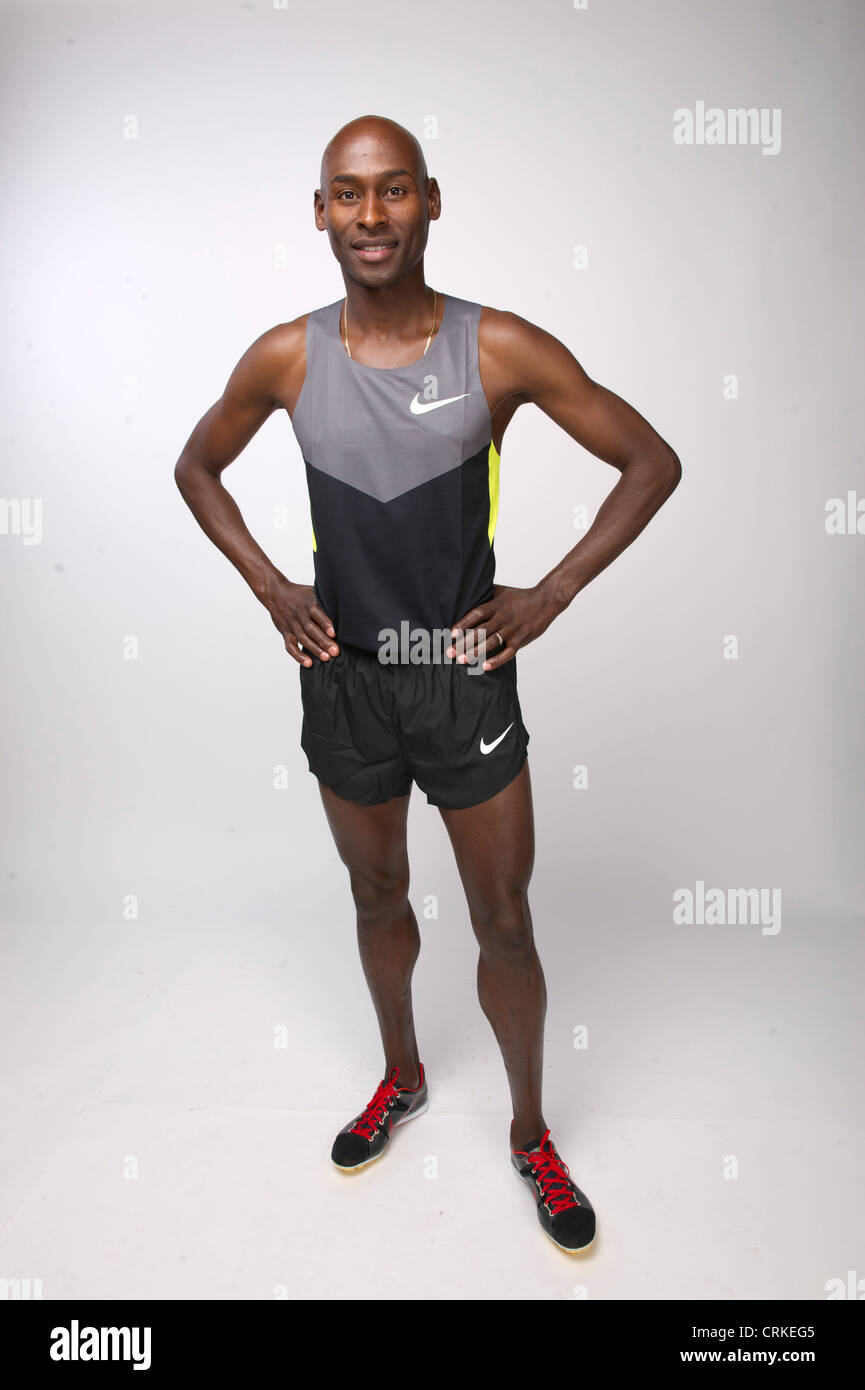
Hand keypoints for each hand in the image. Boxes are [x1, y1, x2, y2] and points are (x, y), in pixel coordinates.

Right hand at [264, 577, 338, 665]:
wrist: (276, 593)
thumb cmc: (300, 594)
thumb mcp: (314, 592)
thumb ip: (326, 602)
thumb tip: (347, 609)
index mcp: (308, 603)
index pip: (317, 613)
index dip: (325, 623)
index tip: (334, 633)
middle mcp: (299, 615)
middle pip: (311, 629)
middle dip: (323, 641)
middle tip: (335, 651)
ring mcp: (292, 625)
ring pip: (302, 639)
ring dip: (314, 649)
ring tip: (326, 658)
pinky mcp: (285, 633)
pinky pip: (290, 646)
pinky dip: (298, 655)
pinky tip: (308, 663)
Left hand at [447, 582, 565, 669]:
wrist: (546, 601)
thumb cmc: (520, 596)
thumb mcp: (501, 591)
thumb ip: (484, 595)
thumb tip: (465, 594)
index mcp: (497, 605)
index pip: (477, 614)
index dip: (464, 623)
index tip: (452, 633)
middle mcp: (503, 618)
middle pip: (481, 631)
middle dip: (464, 642)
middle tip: (450, 652)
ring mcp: (512, 630)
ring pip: (492, 643)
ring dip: (476, 652)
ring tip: (462, 660)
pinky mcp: (521, 640)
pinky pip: (508, 653)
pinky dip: (497, 661)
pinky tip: (485, 667)